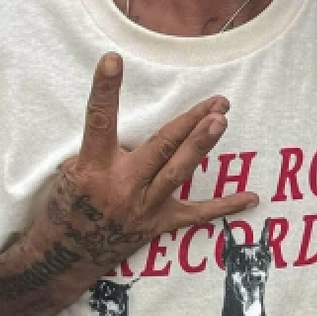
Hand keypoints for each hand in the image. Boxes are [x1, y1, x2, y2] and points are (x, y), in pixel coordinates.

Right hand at [45, 52, 258, 268]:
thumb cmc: (66, 206)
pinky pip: (196, 215)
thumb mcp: (72, 171)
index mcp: (93, 167)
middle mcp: (121, 186)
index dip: (105, 90)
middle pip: (160, 147)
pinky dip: (224, 206)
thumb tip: (134, 130)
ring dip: (202, 145)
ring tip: (221, 121)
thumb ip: (102, 149)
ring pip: (178, 172)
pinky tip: (251, 197)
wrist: (64, 256)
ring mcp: (143, 207)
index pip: (99, 121)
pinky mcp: (157, 225)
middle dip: (188, 122)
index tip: (113, 59)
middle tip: (214, 102)